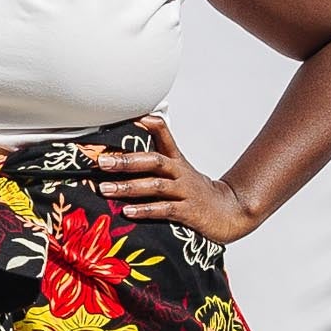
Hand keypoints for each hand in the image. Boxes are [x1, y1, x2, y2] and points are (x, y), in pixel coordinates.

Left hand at [93, 115, 257, 244]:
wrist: (228, 212)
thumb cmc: (195, 192)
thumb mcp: (179, 170)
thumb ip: (157, 156)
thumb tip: (135, 139)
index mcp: (176, 161)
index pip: (164, 135)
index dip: (151, 124)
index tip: (132, 117)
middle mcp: (180, 173)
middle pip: (153, 161)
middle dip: (126, 161)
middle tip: (102, 162)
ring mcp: (185, 192)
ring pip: (155, 186)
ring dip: (129, 187)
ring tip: (105, 189)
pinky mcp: (188, 212)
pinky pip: (165, 210)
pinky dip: (146, 210)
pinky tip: (128, 211)